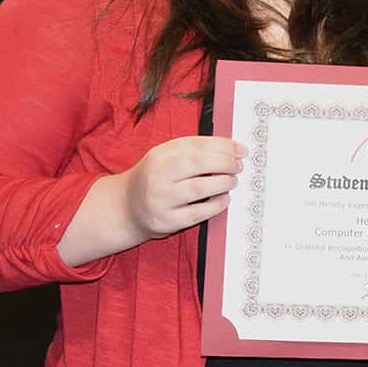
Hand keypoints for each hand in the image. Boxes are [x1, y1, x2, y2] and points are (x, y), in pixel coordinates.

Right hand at [121, 136, 247, 241]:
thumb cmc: (155, 178)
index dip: (223, 146)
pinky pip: (198, 213)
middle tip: (238, 166)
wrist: (127, 207)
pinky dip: (217, 205)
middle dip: (225, 163)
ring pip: (200, 188)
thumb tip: (234, 149)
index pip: (196, 145)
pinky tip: (224, 199)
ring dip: (224, 183)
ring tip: (231, 181)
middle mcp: (158, 175)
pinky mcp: (167, 221)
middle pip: (198, 163)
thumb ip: (195, 150)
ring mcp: (161, 199)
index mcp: (160, 155)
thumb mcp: (166, 157)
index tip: (241, 150)